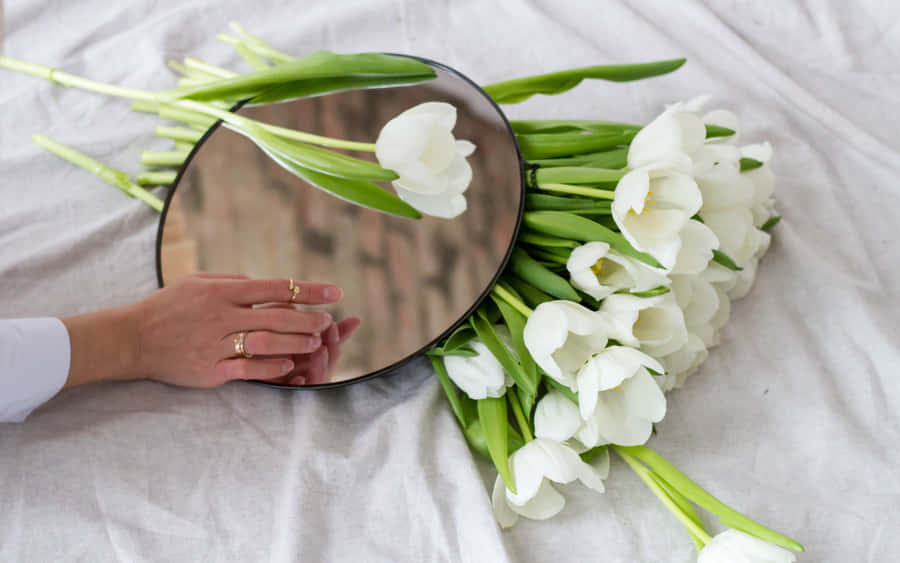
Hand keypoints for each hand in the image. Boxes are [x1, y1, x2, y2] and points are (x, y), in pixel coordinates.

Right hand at [62, 274, 352, 388]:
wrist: (132, 339)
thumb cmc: (169, 307)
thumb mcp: (198, 283)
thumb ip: (234, 282)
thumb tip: (267, 284)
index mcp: (221, 292)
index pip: (275, 288)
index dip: (308, 291)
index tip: (335, 292)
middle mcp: (221, 316)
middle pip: (276, 316)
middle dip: (308, 319)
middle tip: (329, 322)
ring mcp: (216, 344)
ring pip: (266, 343)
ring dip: (295, 343)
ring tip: (315, 344)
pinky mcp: (210, 370)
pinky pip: (248, 370)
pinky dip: (271, 368)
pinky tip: (289, 366)